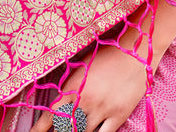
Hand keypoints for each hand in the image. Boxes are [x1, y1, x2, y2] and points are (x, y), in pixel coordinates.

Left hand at [31, 43, 146, 131]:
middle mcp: (85, 101)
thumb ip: (72, 82)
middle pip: (65, 128)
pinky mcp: (118, 116)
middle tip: (60, 129)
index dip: (39, 129)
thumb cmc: (110, 52)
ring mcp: (102, 110)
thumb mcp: (84, 62)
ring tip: (78, 127)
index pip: (51, 114)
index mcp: (74, 87)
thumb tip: (60, 94)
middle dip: (60, 131)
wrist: (136, 52)